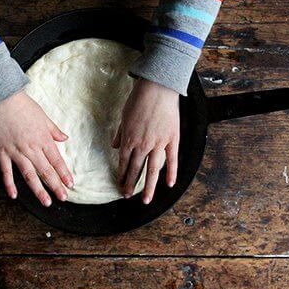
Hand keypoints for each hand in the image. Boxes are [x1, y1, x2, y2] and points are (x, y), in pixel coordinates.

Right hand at [0, 91, 73, 205]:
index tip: (70, 184)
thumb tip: (65, 138)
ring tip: (46, 202)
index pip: (57, 161)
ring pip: (29, 175)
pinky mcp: (1, 152)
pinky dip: (9, 184)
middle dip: (56, 186)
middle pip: (46, 171)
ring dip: (38, 190)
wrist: (2, 99)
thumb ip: (54, 130)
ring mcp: (16, 152)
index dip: (64, 174)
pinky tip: (14, 196)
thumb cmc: (24, 106)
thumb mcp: (44, 117)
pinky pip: (6, 171)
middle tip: (63, 198)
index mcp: (43, 139)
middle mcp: (31, 148)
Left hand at [112, 79, 179, 203]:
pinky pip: (172, 160)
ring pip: (152, 170)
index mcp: (129, 140)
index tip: (120, 186)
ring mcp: (158, 144)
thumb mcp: (124, 117)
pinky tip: (170, 185)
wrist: (157, 89)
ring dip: (148, 187)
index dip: (122, 176)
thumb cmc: (138, 100)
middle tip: (127, 196)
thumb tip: (116, 146)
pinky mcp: (172, 140)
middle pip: (136, 169)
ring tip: (146, 200)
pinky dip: (171, 173)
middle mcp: (142, 145)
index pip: (124, 163)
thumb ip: (120, 134)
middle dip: (130, 184)